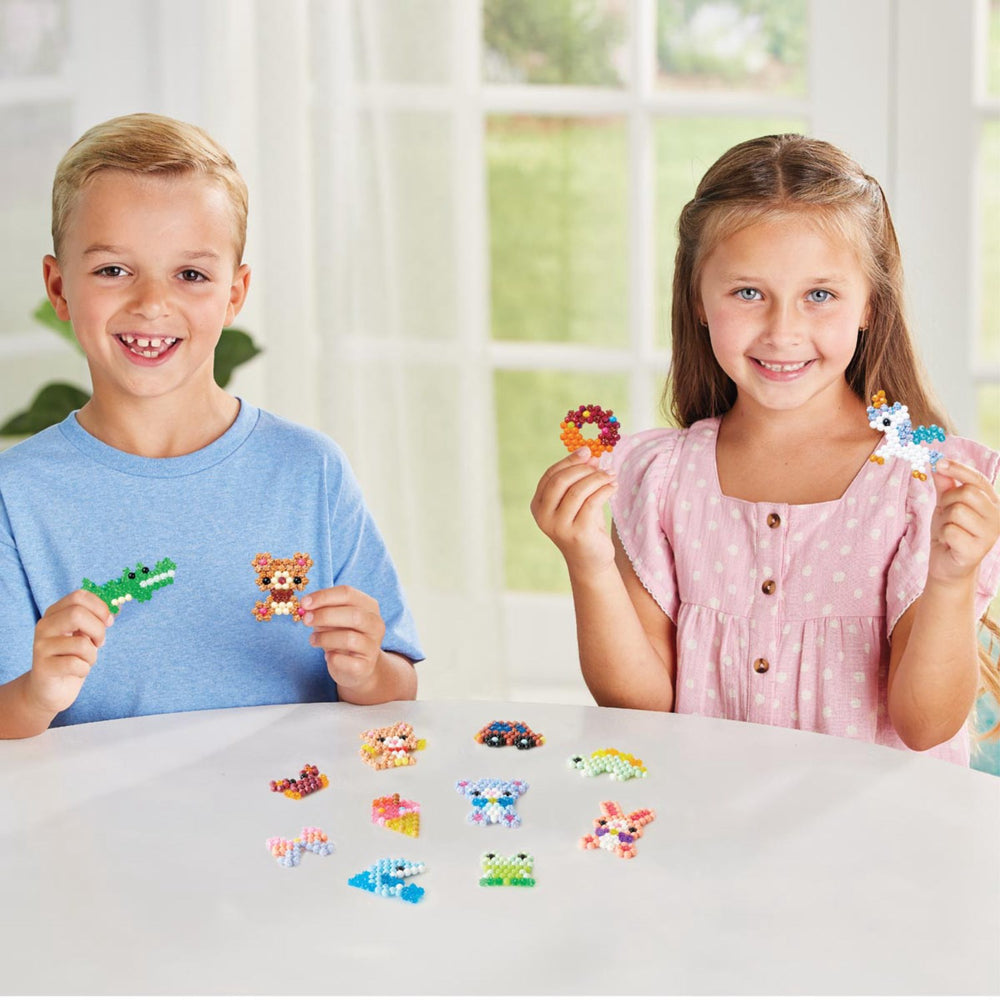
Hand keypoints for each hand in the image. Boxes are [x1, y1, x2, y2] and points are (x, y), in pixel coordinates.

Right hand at [30, 590, 113, 716]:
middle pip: (77, 614)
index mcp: (54, 613)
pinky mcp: (42, 667)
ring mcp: (41, 646)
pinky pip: (75, 664)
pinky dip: (84, 669)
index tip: (108, 622)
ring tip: (85, 660)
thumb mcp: (84, 634)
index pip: (79, 596)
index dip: (100, 607)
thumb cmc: (72, 657)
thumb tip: (117, 609)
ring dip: (92, 655)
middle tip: (99, 643)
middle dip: (98, 630)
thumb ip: (96, 620)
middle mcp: (44, 626)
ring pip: (81, 643)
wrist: (51, 689)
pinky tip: (77, 672)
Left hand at [300, 586, 385, 689]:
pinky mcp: (365, 667)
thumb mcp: (334, 620)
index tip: (304, 602)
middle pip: (353, 614)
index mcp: (369, 606)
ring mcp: (373, 646)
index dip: (324, 596)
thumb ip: (323, 611)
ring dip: (324, 637)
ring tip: (313, 639)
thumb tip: (306, 607)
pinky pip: (343, 660)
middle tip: (306, 620)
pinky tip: (328, 656)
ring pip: (348, 638)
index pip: (348, 593)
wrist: (358, 668)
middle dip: (324, 615)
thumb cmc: (343, 636)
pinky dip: (330, 657)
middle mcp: (376, 624)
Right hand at [530, 447, 617, 574]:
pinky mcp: (577, 533)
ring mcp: (558, 526)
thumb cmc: (584, 526)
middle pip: (561, 481)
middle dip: (583, 469)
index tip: (588, 451)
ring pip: (578, 491)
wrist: (590, 561)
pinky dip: (605, 490)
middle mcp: (543, 516)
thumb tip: (590, 455)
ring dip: (598, 478)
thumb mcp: (577, 501)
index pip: (551, 475)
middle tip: (602, 465)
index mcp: (538, 505)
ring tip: (611, 476)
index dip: (569, 461)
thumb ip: (579, 479)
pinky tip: (613, 487)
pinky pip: (592, 503)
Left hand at [928, 459, 999, 582]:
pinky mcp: (977, 550)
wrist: (947, 564)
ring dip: (944, 520)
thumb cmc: (950, 532)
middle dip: (947, 500)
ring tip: (948, 530)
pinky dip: (942, 534)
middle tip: (945, 513)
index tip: (939, 462)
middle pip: (966, 493)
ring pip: (957, 511)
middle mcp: (997, 517)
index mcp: (992, 503)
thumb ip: (945, 485)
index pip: (978, 480)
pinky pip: (950, 530)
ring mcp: (990, 534)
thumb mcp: (946, 505)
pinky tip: (948, 542)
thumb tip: (938, 464)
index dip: (959, 469)